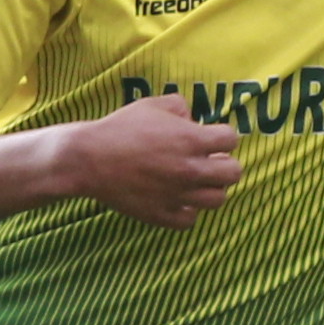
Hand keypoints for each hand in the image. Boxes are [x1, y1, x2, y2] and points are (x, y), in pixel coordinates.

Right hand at [67, 91, 244, 229]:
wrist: (89, 159)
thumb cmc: (120, 128)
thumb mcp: (151, 104)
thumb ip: (180, 106)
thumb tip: (192, 118)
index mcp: (192, 139)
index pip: (232, 139)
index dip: (222, 136)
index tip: (211, 138)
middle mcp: (191, 169)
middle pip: (234, 173)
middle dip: (224, 164)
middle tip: (209, 161)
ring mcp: (178, 195)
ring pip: (218, 200)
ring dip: (210, 189)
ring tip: (195, 182)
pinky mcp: (162, 214)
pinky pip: (190, 220)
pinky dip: (187, 211)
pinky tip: (177, 199)